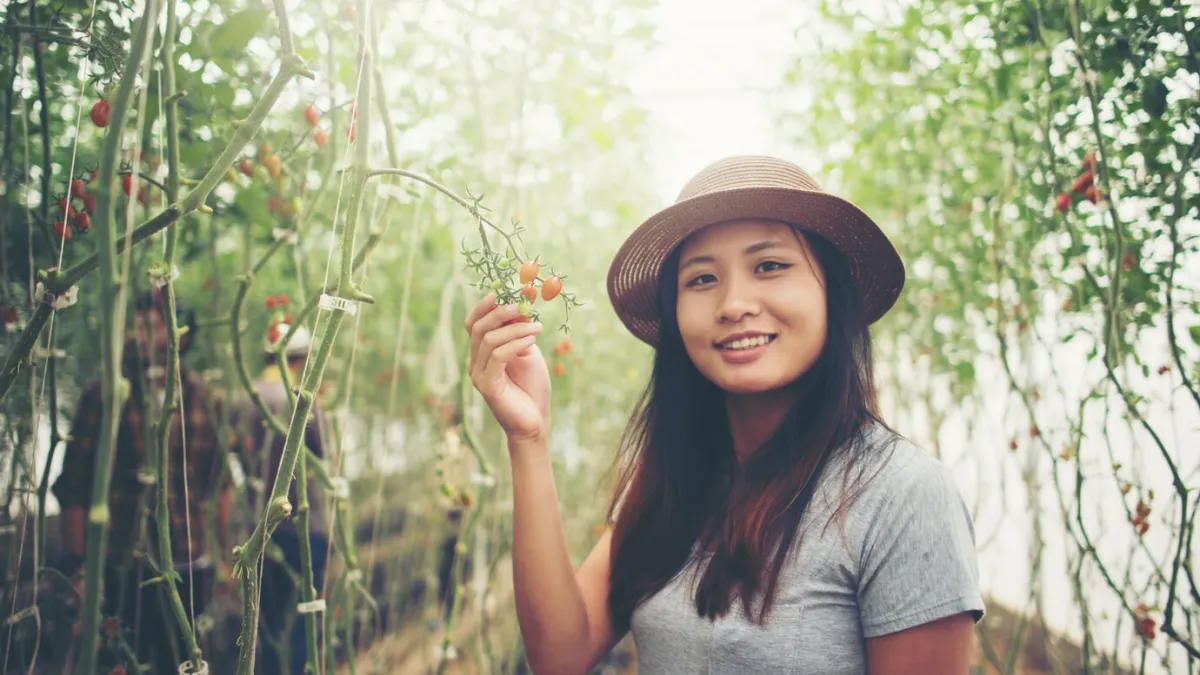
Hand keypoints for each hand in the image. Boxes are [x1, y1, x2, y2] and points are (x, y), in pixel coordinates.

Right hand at [465, 294, 549, 441]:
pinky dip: (515, 343)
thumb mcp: (528, 353)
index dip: (483, 307)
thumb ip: (520, 333)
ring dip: (515, 328)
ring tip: (537, 327)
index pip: (473, 324)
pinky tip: (531, 339)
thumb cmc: (532, 388)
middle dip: (499, 313)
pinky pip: (497, 356)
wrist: (535, 421)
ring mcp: (478, 375)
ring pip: (489, 340)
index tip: (501, 292)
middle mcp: (475, 362)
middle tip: (521, 305)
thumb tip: (520, 308)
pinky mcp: (487, 385)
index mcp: (482, 353)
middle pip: (478, 328)